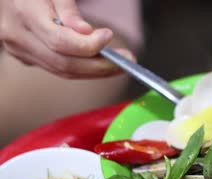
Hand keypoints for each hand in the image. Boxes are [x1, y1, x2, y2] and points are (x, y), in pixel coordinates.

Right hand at [0, 0, 134, 78]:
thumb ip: (68, 8)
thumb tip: (85, 31)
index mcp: (24, 13)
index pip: (60, 41)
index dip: (88, 45)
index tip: (109, 36)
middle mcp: (17, 36)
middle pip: (64, 63)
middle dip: (99, 66)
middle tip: (128, 61)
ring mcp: (19, 50)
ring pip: (61, 71)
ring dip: (95, 71)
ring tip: (120, 65)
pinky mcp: (25, 57)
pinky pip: (57, 69)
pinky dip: (82, 69)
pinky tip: (101, 64)